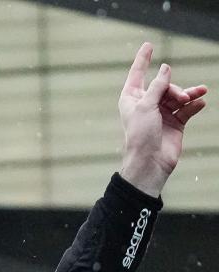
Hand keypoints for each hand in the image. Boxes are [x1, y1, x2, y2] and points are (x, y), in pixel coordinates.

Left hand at [119, 43, 206, 196]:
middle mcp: (146, 105)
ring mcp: (161, 114)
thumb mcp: (146, 106)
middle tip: (180, 98)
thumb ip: (158, 86)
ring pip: (178, 95)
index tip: (148, 45)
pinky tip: (201, 102)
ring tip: (198, 94)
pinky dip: (194, 105)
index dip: (143, 60)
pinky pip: (187, 109)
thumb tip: (165, 69)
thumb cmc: (141, 136)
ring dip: (188, 94)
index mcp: (132, 100)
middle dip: (174, 88)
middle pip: (164, 85)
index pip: (138, 74)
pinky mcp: (175, 124)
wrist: (150, 163)